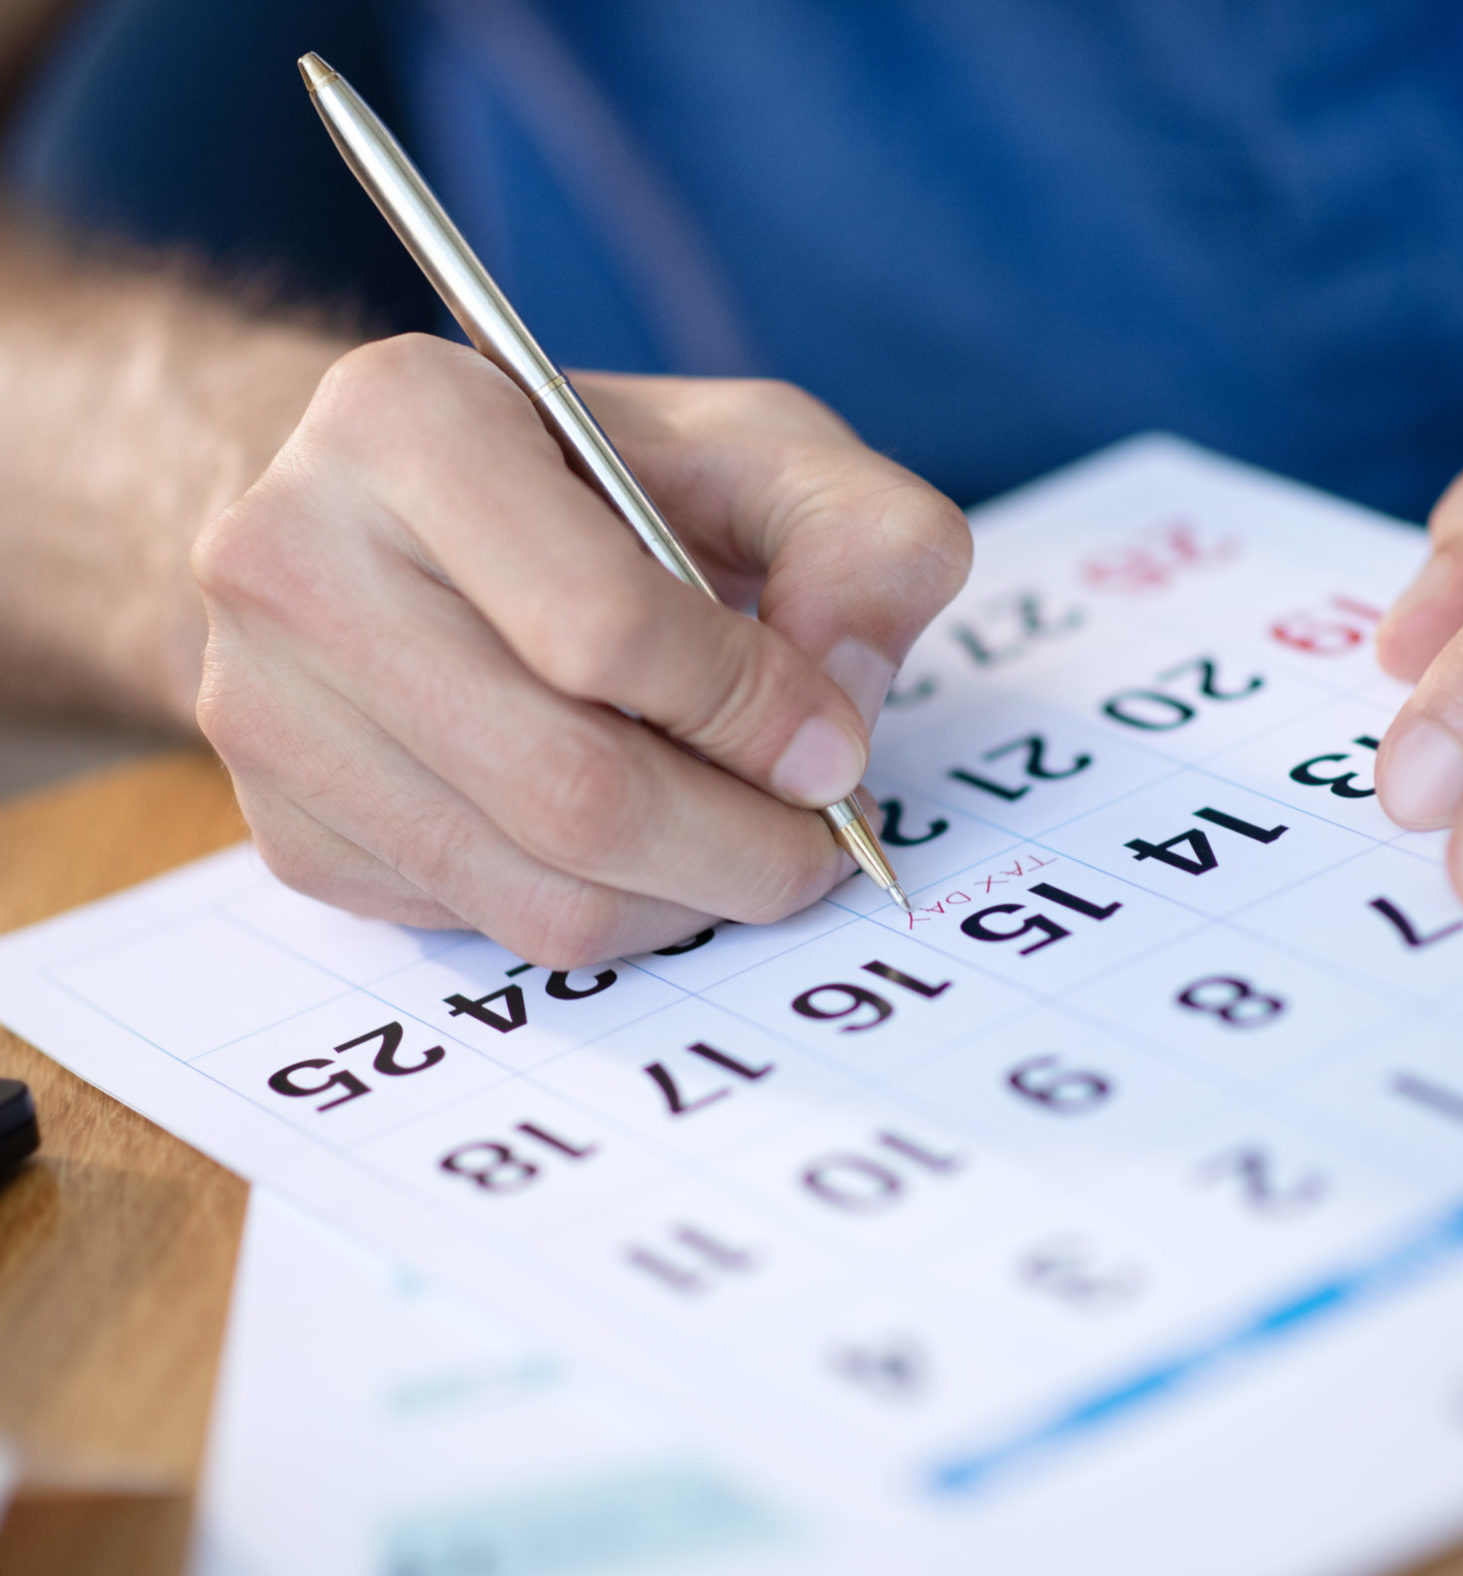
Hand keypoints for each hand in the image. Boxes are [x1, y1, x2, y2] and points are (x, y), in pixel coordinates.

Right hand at [193, 335, 969, 960]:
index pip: (603, 625)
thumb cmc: (589, 480)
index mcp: (406, 424)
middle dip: (742, 848)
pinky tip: (641, 848)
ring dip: (689, 901)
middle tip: (821, 846)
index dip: (753, 715)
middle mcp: (295, 564)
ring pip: (537, 896)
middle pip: (572, 790)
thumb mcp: (754, 450)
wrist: (387, 522)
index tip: (837, 752)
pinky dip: (607, 913)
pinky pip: (491, 930)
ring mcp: (269, 715)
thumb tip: (846, 701)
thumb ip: (858, 535)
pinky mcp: (289, 832)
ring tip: (748, 848)